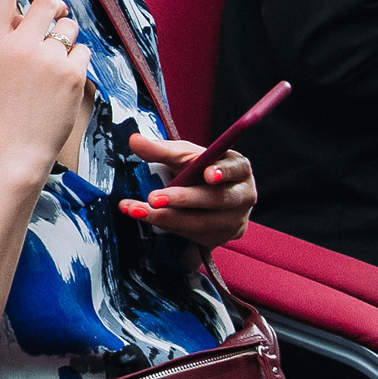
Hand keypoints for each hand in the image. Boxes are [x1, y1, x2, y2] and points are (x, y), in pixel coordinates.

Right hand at [0, 0, 90, 186]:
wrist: (11, 153)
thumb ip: (3, 41)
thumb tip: (26, 18)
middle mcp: (18, 44)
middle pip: (49, 4)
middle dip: (55, 12)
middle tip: (52, 30)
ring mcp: (46, 58)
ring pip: (70, 29)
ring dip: (66, 42)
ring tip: (52, 70)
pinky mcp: (70, 74)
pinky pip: (82, 53)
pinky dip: (75, 64)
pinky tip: (61, 85)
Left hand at [120, 132, 255, 249]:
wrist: (201, 196)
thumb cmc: (196, 169)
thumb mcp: (182, 155)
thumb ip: (161, 150)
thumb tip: (135, 141)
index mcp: (239, 168)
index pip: (236, 168)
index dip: (223, 171)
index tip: (207, 174)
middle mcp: (243, 196)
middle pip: (216, 199)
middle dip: (183, 199)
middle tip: (153, 198)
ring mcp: (234, 220)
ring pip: (202, 223)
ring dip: (166, 217)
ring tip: (137, 210)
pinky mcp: (220, 238)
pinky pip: (193, 235)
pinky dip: (167, 227)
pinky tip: (146, 218)